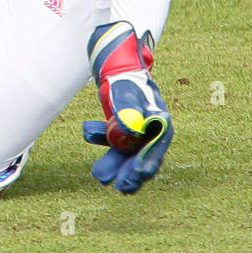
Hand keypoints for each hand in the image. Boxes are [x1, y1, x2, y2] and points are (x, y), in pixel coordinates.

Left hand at [82, 22, 172, 194]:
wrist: (116, 67)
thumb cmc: (125, 78)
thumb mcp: (126, 94)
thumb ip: (127, 111)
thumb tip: (128, 131)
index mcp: (160, 121)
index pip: (155, 148)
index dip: (146, 163)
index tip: (134, 177)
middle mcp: (151, 129)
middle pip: (142, 156)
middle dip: (129, 172)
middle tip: (118, 185)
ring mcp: (138, 131)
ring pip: (127, 154)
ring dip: (115, 164)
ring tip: (100, 175)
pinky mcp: (125, 131)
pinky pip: (116, 146)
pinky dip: (105, 146)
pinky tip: (91, 136)